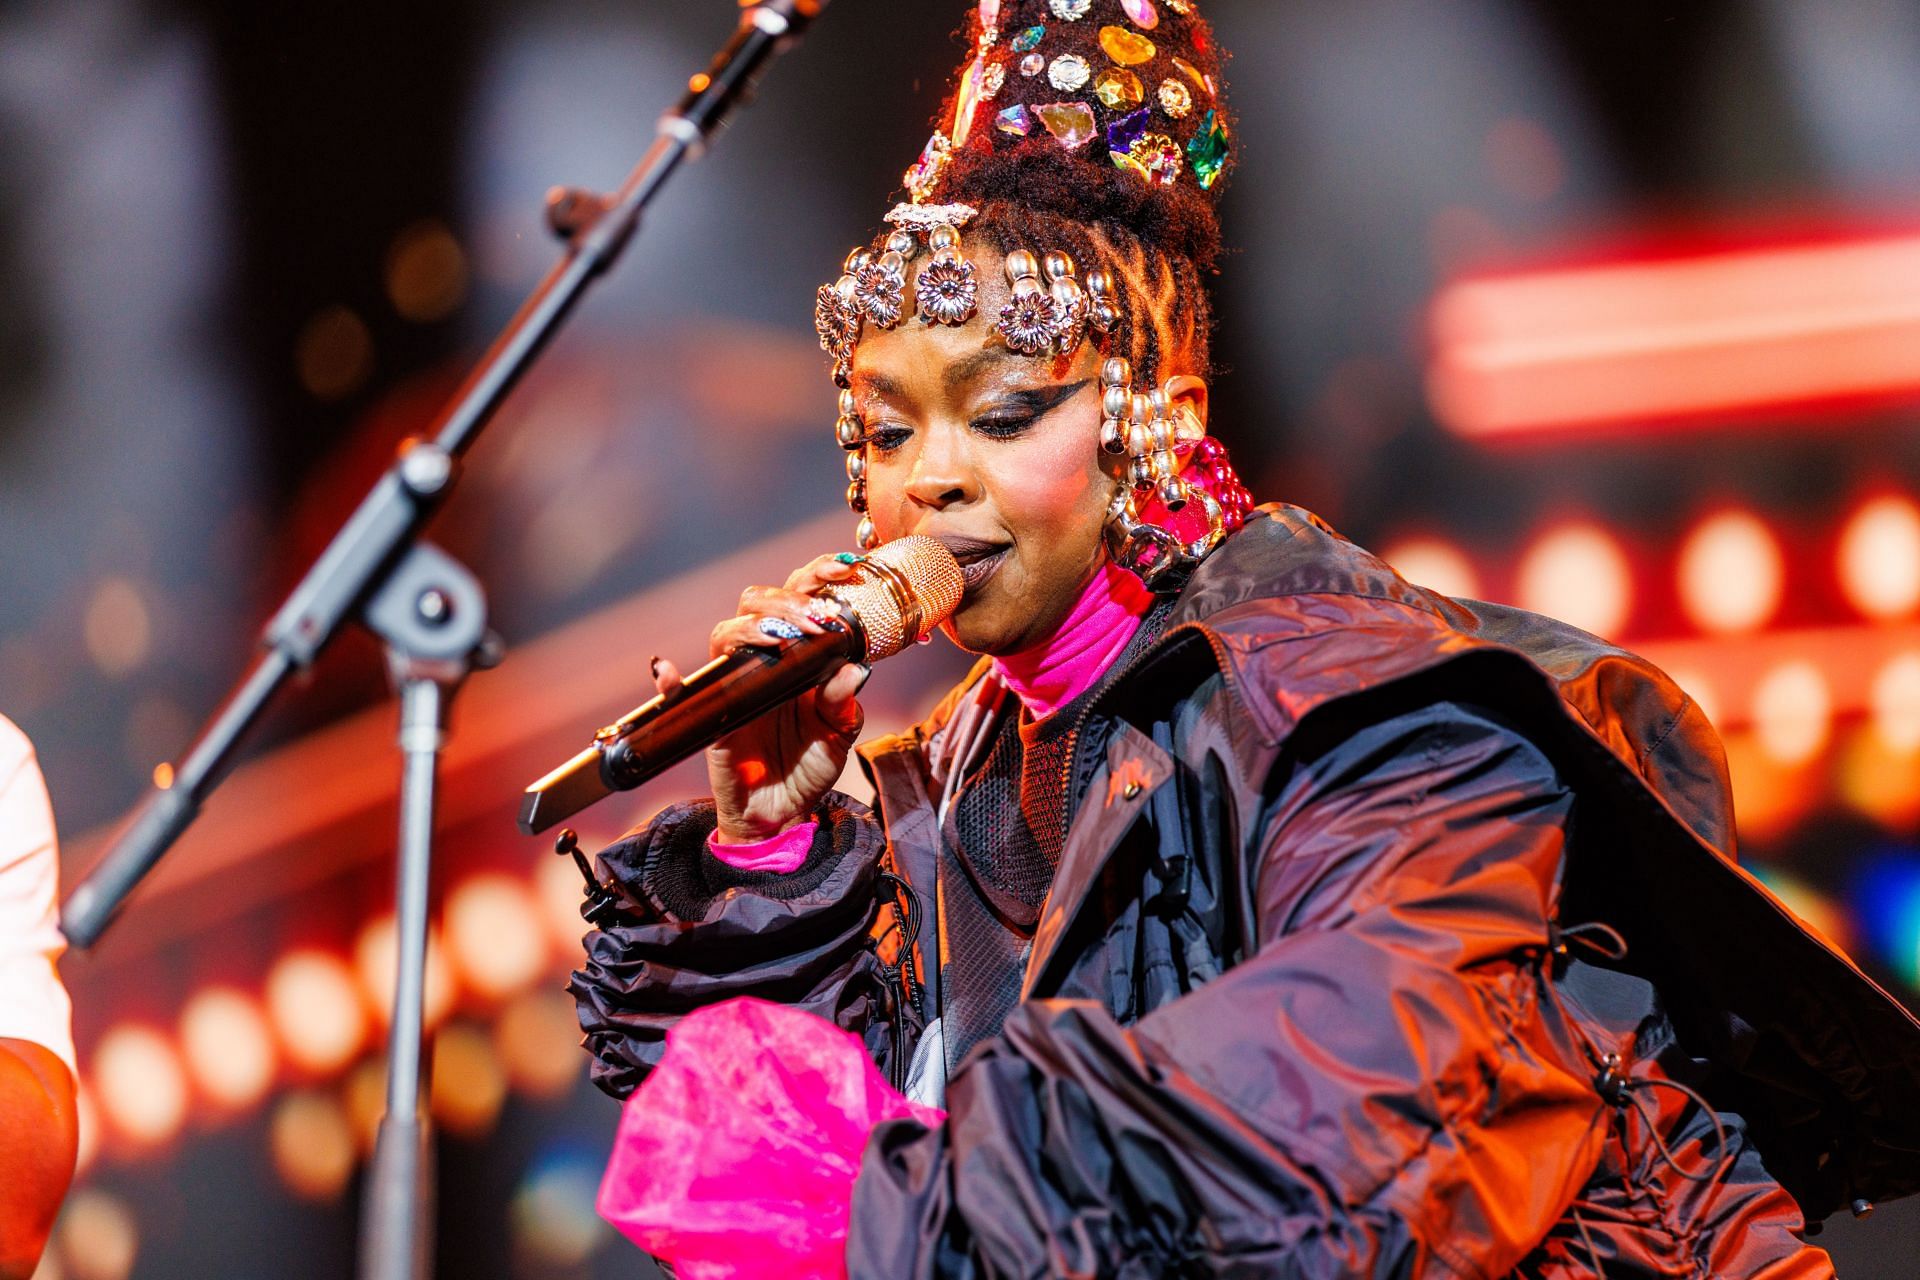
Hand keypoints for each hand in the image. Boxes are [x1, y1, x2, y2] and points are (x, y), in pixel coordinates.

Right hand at [651, 554, 871, 844]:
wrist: (784, 813)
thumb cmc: (810, 765)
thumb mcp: (838, 733)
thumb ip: (844, 702)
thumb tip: (854, 668)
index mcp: (798, 654)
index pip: (798, 597)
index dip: (816, 575)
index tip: (847, 569)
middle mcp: (762, 659)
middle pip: (757, 603)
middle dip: (789, 599)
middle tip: (819, 618)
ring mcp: (733, 684)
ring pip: (725, 634)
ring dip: (754, 628)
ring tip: (784, 640)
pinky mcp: (712, 716)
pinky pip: (680, 693)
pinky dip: (669, 681)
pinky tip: (666, 672)